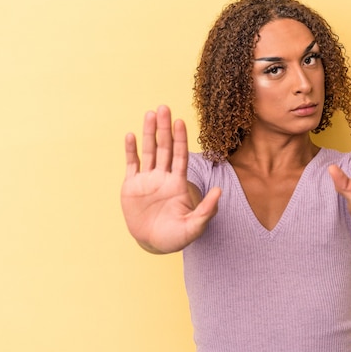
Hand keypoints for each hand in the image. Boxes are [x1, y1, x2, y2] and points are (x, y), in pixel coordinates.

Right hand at [120, 105, 220, 252]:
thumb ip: (206, 209)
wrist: (153, 244)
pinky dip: (130, 150)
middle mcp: (162, 177)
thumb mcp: (194, 226)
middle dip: (164, 128)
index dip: (180, 139)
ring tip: (150, 114)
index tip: (180, 121)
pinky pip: (132, 164)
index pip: (180, 156)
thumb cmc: (176, 236)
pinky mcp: (131, 186)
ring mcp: (146, 180)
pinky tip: (131, 136)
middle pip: (164, 148)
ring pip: (148, 151)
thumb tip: (219, 191)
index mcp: (178, 183)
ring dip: (148, 133)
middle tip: (164, 107)